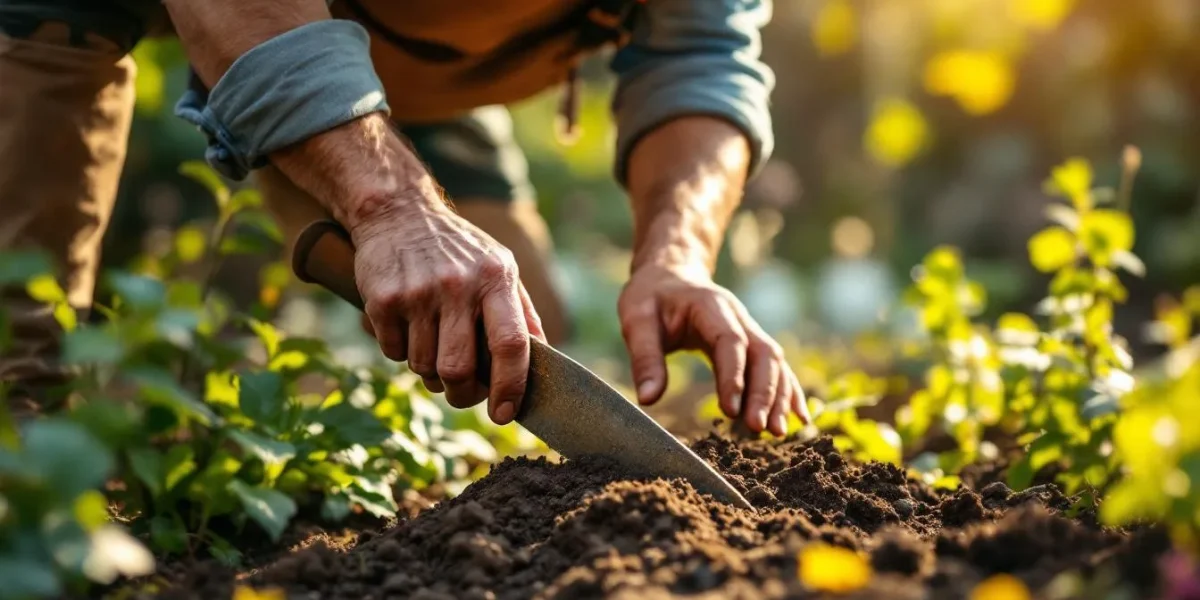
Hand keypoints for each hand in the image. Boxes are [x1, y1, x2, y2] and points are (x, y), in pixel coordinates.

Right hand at [351, 199, 544, 424]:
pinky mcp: (383, 300)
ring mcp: (418, 293)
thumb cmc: (458, 248)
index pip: (510, 345)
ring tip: (433, 344)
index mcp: (496, 279)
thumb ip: (522, 313)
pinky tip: (407, 326)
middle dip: (462, 395)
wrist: (397, 212)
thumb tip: (546, 359)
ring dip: (429, 371)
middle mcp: (458, 286)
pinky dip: (401, 352)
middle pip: (459, 369)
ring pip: (424, 367)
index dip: (510, 387)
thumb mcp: (499, 266)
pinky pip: (394, 353)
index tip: (505, 414)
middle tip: (462, 392)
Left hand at [618, 263, 809, 435]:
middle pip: (762, 353)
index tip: (731, 410)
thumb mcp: (636, 320)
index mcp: (710, 306)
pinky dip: (788, 391)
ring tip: (778, 432)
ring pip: (774, 361)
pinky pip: (776, 366)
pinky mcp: (751, 342)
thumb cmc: (651, 298)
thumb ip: (644, 358)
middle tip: (758, 428)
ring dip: (779, 396)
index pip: (730, 341)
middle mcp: (738, 316)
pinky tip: (798, 417)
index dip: (733, 376)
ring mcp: (749, 328)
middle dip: (764, 392)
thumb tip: (648, 399)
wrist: (670, 275)